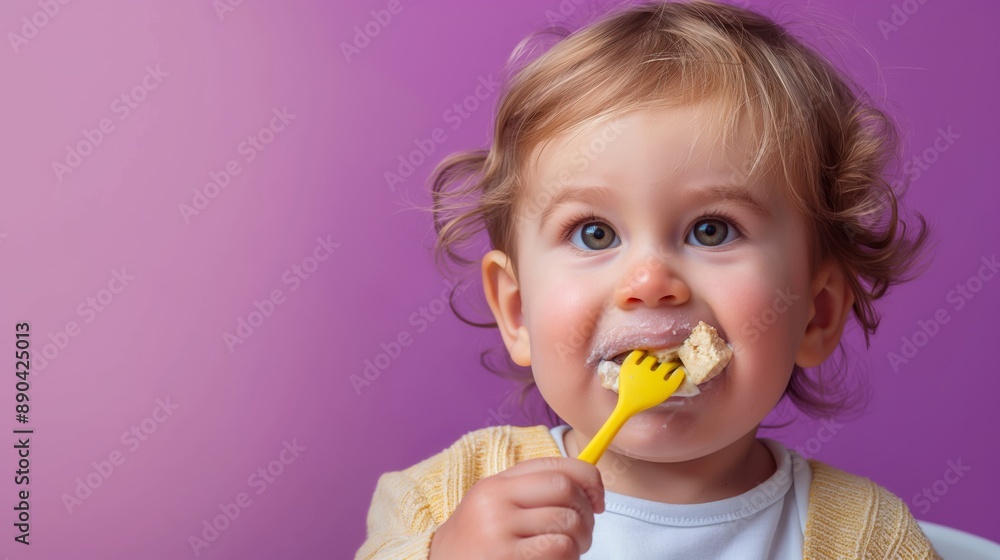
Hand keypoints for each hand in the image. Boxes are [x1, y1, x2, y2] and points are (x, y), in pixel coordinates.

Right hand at [429, 457, 603, 559]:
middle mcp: (496, 500)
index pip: (556, 465)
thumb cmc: (479, 544)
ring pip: (567, 522)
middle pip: (565, 489)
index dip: (589, 479)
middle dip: (587, 512)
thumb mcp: (496, 508)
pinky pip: (559, 548)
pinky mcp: (505, 557)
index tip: (599, 500)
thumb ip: (533, 492)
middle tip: (584, 533)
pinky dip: (569, 558)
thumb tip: (589, 487)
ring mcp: (498, 529)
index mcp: (497, 483)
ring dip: (580, 541)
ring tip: (568, 552)